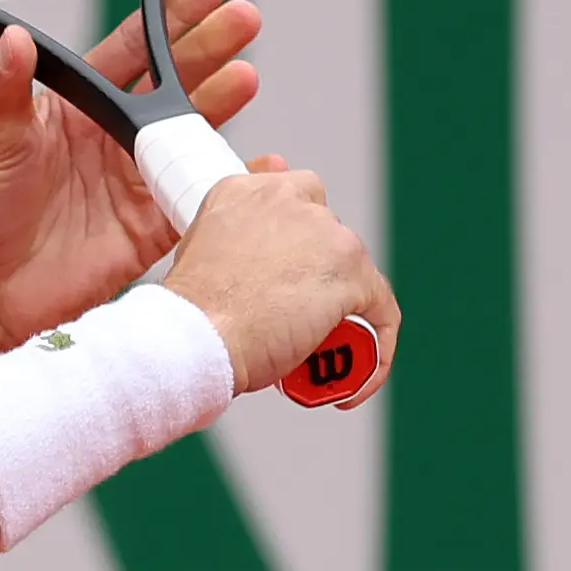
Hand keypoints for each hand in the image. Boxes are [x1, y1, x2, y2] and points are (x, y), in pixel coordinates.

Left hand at [0, 0, 263, 373]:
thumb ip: (6, 90)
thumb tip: (11, 38)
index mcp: (78, 108)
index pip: (132, 50)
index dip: (170, 17)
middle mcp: (113, 137)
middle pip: (174, 82)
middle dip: (210, 48)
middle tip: (245, 18)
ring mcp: (136, 180)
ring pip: (193, 132)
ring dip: (223, 103)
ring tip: (248, 73)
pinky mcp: (152, 226)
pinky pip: (202, 196)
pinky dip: (235, 180)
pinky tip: (263, 162)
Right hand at [162, 169, 400, 404]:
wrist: (196, 334)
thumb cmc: (189, 309)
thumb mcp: (194, 253)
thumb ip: (229, 241)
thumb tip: (257, 268)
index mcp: (247, 190)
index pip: (296, 198)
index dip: (296, 239)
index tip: (290, 267)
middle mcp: (290, 199)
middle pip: (327, 234)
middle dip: (318, 275)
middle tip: (293, 314)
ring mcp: (327, 234)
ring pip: (355, 271)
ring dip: (343, 308)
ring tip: (315, 349)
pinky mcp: (352, 274)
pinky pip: (381, 312)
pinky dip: (376, 348)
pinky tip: (352, 379)